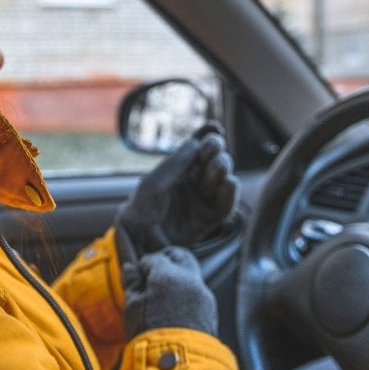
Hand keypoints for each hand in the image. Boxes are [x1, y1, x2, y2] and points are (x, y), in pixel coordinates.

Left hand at [115, 128, 237, 260]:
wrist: (138, 240)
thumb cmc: (140, 209)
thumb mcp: (154, 182)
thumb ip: (175, 163)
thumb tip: (196, 142)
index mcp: (178, 171)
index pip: (198, 151)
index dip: (207, 139)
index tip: (214, 129)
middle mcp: (192, 184)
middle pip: (211, 162)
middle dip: (215, 152)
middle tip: (215, 147)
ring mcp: (202, 201)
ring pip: (220, 180)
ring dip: (223, 169)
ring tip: (220, 164)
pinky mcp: (209, 220)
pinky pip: (225, 205)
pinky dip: (230, 193)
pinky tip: (230, 182)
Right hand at [122, 246, 217, 337]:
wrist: (177, 361)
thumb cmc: (150, 334)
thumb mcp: (133, 307)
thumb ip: (132, 283)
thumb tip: (130, 268)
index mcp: (167, 275)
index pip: (155, 258)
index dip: (144, 265)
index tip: (138, 275)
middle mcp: (189, 279)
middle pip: (181, 256)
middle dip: (168, 259)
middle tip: (156, 270)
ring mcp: (203, 294)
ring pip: (192, 274)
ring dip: (179, 277)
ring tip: (165, 293)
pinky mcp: (211, 309)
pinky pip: (198, 292)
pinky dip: (187, 293)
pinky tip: (176, 307)